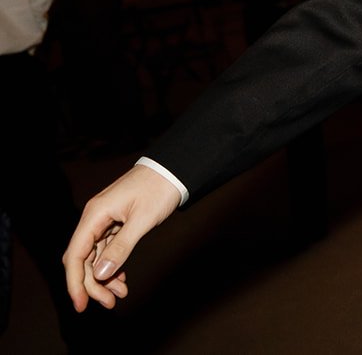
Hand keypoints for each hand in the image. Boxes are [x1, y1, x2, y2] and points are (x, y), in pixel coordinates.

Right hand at [64, 165, 182, 310]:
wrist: (174, 169)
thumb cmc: (159, 189)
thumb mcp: (142, 220)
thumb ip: (121, 247)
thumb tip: (100, 273)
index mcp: (95, 215)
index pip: (75, 255)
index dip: (75, 282)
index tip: (81, 305)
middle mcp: (94, 218)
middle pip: (83, 259)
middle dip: (92, 284)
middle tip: (109, 303)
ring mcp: (104, 221)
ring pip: (95, 257)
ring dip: (104, 278)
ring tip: (120, 295)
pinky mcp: (115, 223)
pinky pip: (106, 250)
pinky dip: (112, 266)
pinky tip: (121, 280)